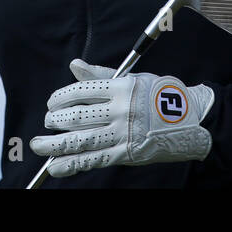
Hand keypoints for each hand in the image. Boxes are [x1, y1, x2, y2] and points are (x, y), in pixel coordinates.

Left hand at [29, 58, 215, 177]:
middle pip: (77, 116)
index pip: (81, 91)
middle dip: (55, 120)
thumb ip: (101, 75)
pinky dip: (71, 164)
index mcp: (122, 87)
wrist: (193, 120)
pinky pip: (93, 160)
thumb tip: (74, 65)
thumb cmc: (161, 95)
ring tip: (38, 144)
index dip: (60, 97)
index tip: (53, 103)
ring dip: (54, 145)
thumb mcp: (133, 78)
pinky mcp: (126, 154)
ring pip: (80, 140)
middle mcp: (120, 111)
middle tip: (47, 122)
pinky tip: (55, 166)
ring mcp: (123, 134)